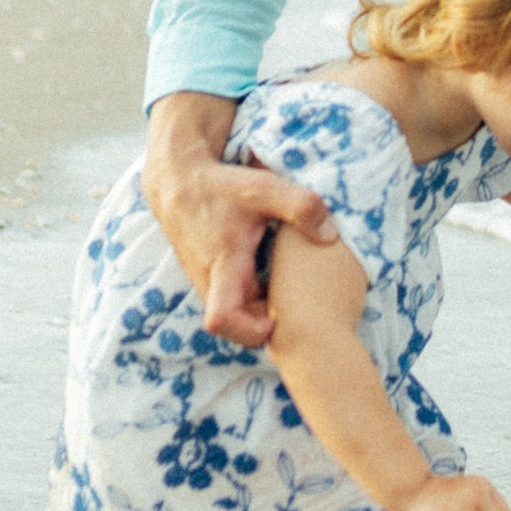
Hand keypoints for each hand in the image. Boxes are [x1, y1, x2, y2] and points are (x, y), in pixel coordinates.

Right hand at [143, 93, 335, 349]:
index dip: (250, 331)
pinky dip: (253, 295)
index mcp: (222, 265)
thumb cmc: (222, 185)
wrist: (179, 180)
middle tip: (298, 304)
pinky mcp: (207, 275)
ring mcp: (205, 280)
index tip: (276, 320)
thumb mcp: (265, 189)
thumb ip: (301, 207)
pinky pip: (231, 299)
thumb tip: (331, 236)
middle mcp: (209, 281)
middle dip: (266, 323)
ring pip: (235, 312)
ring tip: (290, 288)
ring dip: (261, 308)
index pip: (223, 319)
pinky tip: (274, 274)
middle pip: (236, 325)